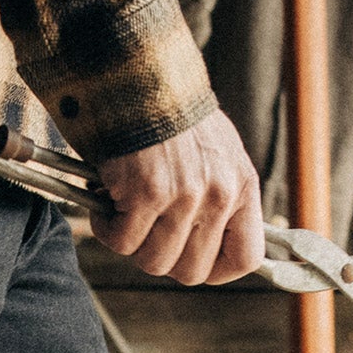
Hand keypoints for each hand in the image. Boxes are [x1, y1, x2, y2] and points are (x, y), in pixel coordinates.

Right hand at [93, 109, 264, 286]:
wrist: (142, 80)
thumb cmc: (171, 120)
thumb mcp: (215, 156)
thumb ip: (219, 198)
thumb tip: (207, 243)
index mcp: (241, 186)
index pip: (245, 258)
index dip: (216, 271)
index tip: (192, 261)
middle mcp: (220, 195)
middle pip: (192, 272)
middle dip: (163, 259)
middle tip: (147, 231)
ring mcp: (186, 196)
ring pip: (154, 262)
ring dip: (133, 244)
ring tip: (125, 212)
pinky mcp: (149, 193)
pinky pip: (123, 242)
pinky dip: (107, 229)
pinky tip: (107, 202)